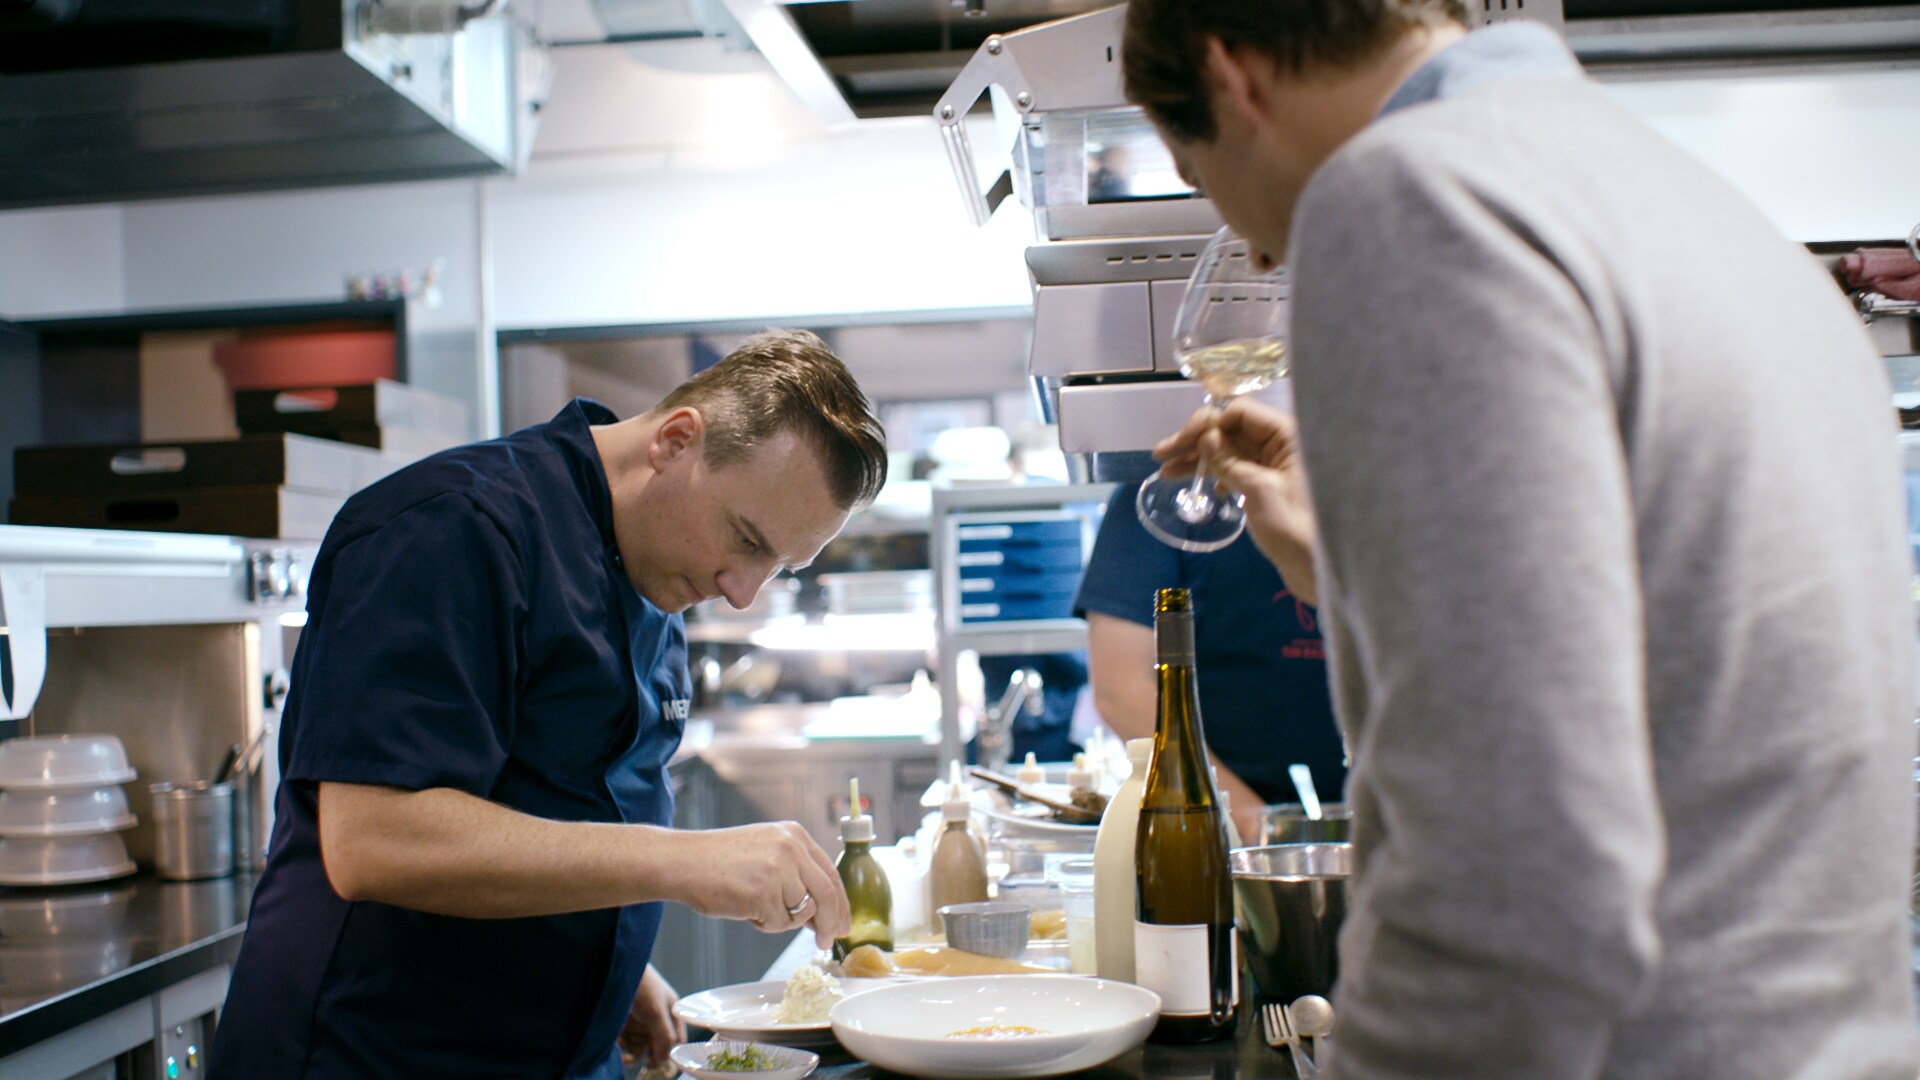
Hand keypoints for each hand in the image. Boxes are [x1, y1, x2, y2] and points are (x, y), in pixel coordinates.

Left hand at [619, 965, 683, 1070]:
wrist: (613, 971)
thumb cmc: (641, 984)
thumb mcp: (656, 1011)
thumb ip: (664, 1035)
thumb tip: (665, 1059)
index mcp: (670, 1013)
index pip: (676, 1040)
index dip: (671, 1053)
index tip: (662, 1064)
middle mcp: (656, 1020)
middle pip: (658, 1047)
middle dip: (652, 1057)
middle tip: (646, 1065)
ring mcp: (639, 1023)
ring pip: (640, 1049)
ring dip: (634, 1056)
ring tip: (626, 1057)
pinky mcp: (623, 1026)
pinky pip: (625, 1045)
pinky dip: (623, 1050)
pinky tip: (619, 1046)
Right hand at [667, 822, 850, 949]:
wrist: (682, 862)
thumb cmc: (718, 861)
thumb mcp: (766, 851)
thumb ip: (796, 873)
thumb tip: (823, 913)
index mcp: (794, 834)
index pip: (831, 873)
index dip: (841, 903)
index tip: (843, 923)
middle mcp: (791, 848)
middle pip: (827, 895)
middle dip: (830, 924)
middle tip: (825, 941)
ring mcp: (778, 869)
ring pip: (801, 913)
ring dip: (781, 920)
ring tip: (755, 906)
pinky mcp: (763, 892)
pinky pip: (778, 923)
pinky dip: (763, 924)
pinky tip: (745, 909)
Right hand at [1155, 397, 1319, 604]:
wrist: (1321, 569)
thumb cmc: (1295, 528)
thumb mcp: (1258, 491)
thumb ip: (1229, 461)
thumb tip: (1205, 436)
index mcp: (1288, 435)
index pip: (1240, 412)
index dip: (1208, 423)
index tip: (1182, 442)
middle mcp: (1283, 443)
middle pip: (1232, 430)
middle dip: (1196, 441)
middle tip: (1160, 454)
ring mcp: (1277, 465)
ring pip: (1231, 451)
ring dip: (1199, 458)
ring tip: (1166, 472)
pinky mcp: (1272, 485)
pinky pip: (1239, 469)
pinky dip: (1217, 474)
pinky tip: (1202, 487)